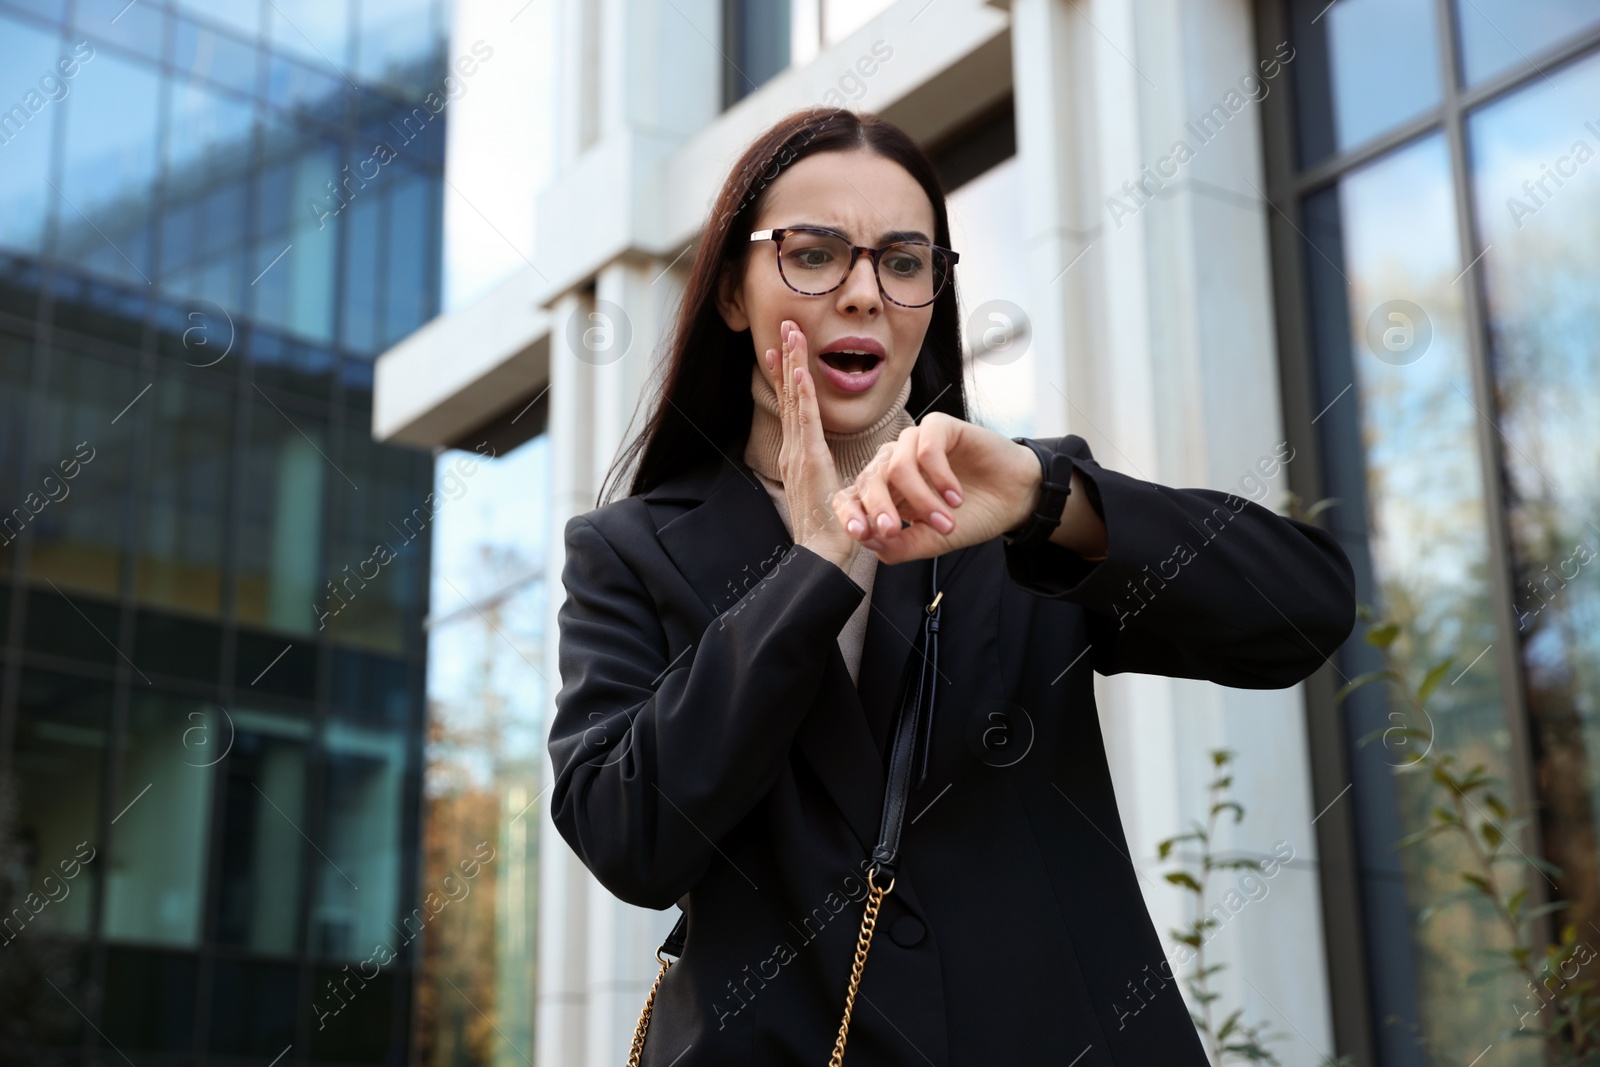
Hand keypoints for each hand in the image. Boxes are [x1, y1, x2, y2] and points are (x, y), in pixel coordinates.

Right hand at [763, 320, 859, 571]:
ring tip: (789, 334)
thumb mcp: (831, 493)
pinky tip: (799, 373)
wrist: (822, 558)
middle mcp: (793, 451)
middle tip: (784, 325)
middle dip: (786, 359)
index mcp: (799, 457)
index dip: (788, 375)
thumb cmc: (832, 531)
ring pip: (794, 402)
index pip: (793, 408)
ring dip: (792, 365)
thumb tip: (831, 465)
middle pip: (788, 397)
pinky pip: (806, 423)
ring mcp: (798, 456)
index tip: (783, 347)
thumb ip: (828, 475)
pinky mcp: (810, 463)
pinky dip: (801, 396)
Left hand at [831, 413, 1042, 563]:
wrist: (1015, 499)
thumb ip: (900, 545)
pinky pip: (926, 448)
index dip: (849, 513)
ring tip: (947, 523)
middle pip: (868, 480)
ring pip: (897, 466)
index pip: (852, 496)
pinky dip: (939, 477)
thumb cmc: (971, 517)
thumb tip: (867, 540)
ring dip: (921, 500)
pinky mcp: (939, 427)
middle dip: (880, 509)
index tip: (860, 534)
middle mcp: (894, 463)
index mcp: (885, 490)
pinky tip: (956, 497)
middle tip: (895, 532)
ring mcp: (914, 443)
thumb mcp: (932, 541)